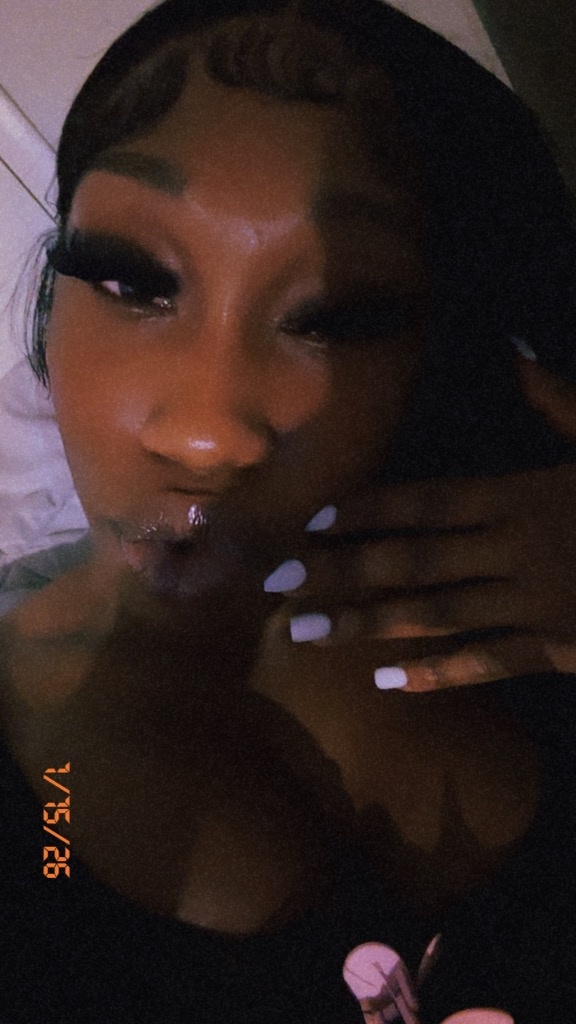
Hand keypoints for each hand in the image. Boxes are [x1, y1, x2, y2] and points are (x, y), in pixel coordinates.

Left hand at [264, 356, 575, 691]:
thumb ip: (556, 396)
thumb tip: (512, 346)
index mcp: (521, 493)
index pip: (422, 500)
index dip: (361, 511)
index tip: (307, 523)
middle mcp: (512, 549)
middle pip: (409, 560)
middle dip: (338, 570)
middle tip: (275, 584)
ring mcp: (531, 603)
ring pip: (433, 615)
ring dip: (365, 623)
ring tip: (305, 634)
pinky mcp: (555, 648)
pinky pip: (486, 662)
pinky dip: (436, 674)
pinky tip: (385, 681)